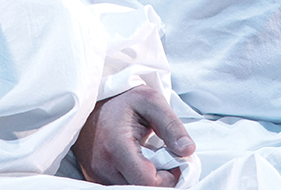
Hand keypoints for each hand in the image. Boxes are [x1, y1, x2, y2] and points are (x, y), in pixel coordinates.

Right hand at [73, 86, 194, 186]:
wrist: (92, 101)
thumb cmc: (123, 99)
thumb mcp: (151, 102)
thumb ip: (171, 126)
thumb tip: (188, 150)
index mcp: (116, 146)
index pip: (148, 181)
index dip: (168, 177)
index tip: (176, 163)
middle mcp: (103, 165)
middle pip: (140, 188)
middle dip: (159, 179)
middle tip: (166, 160)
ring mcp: (96, 174)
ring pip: (130, 189)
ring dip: (146, 180)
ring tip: (151, 158)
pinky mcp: (94, 177)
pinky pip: (119, 186)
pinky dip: (134, 179)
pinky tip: (138, 163)